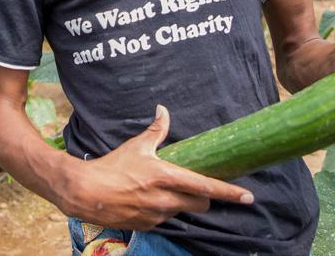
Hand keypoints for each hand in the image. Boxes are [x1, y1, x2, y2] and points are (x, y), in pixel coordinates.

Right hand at [56, 105, 253, 230]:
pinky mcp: (147, 226)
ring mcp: (157, 216)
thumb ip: (157, 129)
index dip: (229, 193)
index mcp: (167, 177)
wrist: (87, 192)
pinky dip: (164, 210)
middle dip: (204, 197)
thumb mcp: (138, 145)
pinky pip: (165, 219)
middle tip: (196, 186)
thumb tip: (164, 109)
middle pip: (200, 204)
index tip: (248, 196)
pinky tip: (148, 199)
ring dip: (181, 202)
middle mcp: (166, 200)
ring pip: (182, 211)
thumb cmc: (113, 165)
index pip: (206, 187)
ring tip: (164, 190)